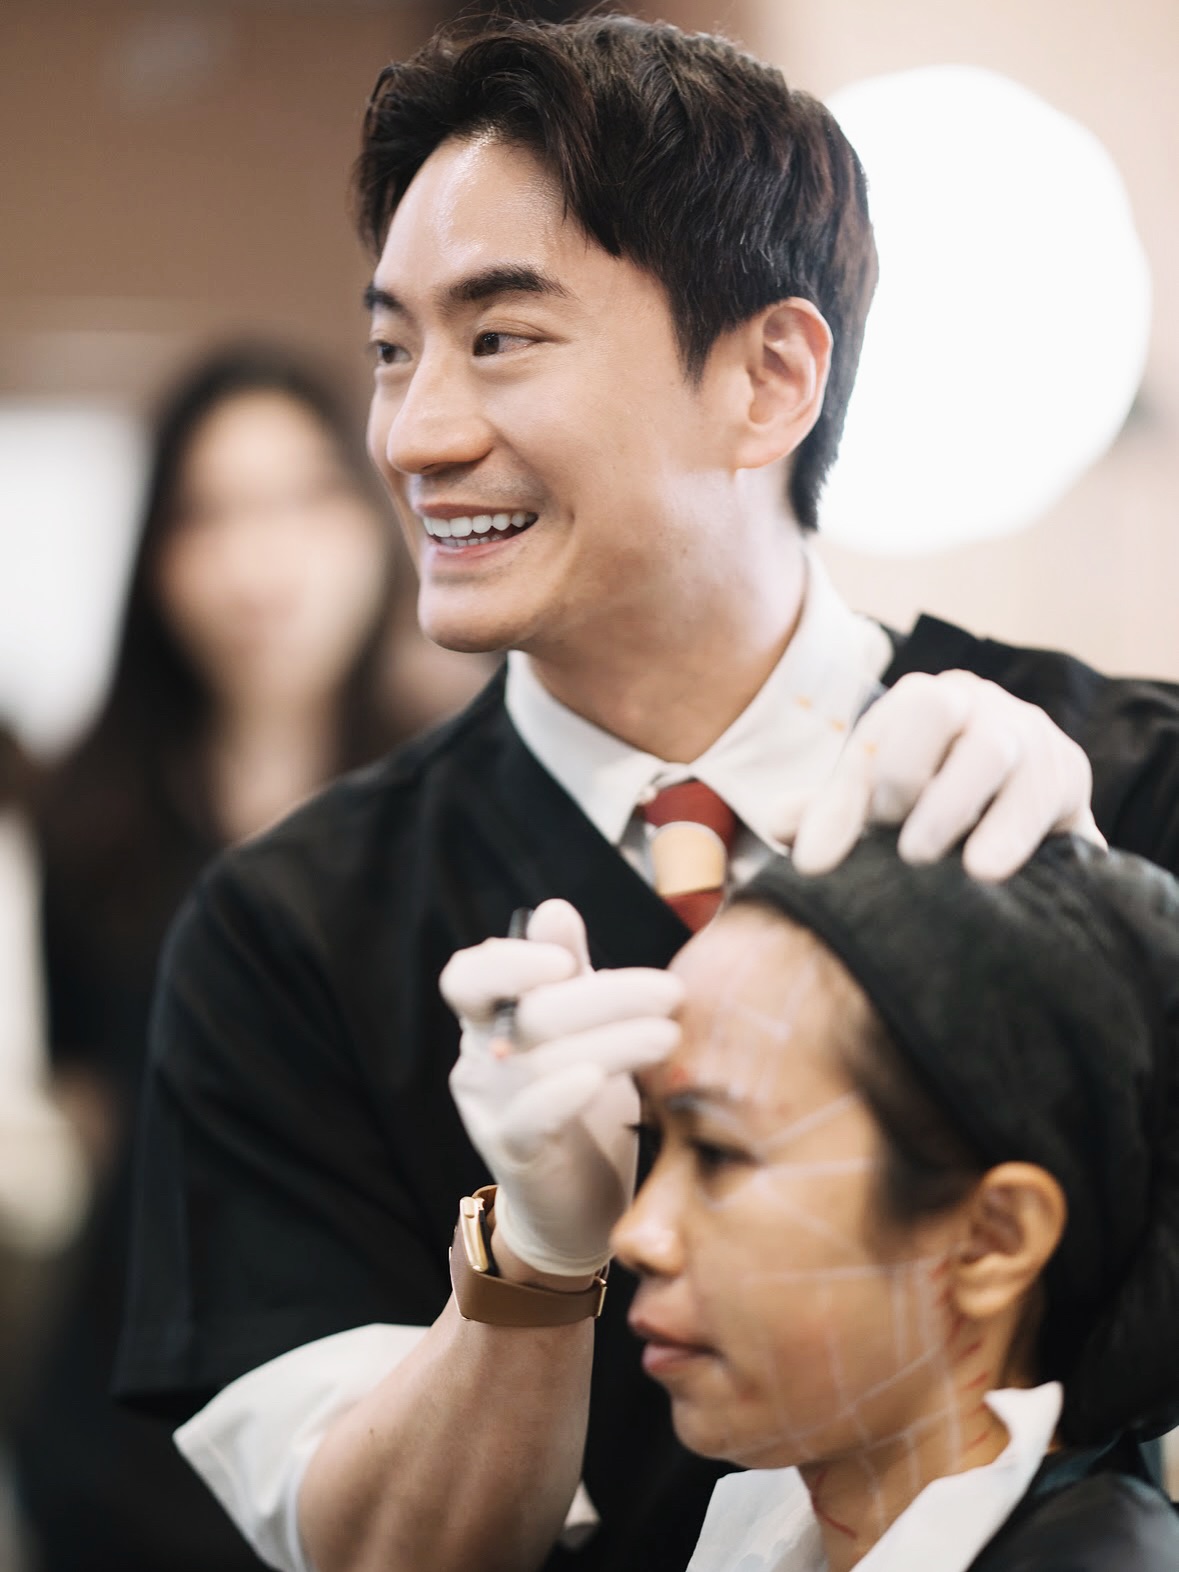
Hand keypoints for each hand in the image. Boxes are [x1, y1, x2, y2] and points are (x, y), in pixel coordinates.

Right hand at [442, 900, 681, 1277]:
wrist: (577, 1205)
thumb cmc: (583, 1102)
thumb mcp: (579, 1029)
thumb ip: (567, 973)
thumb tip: (553, 909)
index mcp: (490, 1019)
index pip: (468, 976)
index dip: (509, 960)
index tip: (568, 960)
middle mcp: (481, 1058)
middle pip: (528, 1011)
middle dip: (605, 996)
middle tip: (671, 991)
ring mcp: (491, 1108)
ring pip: (540, 1060)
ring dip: (612, 1041)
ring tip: (671, 1035)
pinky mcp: (512, 1154)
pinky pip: (528, 1118)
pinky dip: (560, 1094)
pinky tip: (595, 1080)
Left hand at [778, 670, 1105, 880]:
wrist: (1025, 819)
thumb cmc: (935, 802)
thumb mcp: (880, 804)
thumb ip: (831, 812)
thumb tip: (778, 823)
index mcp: (919, 702)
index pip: (873, 735)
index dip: (840, 800)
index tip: (816, 864)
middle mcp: (974, 703)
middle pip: (932, 706)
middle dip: (899, 771)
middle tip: (882, 838)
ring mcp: (1025, 733)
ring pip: (990, 750)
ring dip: (948, 806)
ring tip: (918, 855)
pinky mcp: (1068, 773)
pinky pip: (1042, 795)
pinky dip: (1010, 833)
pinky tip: (984, 870)